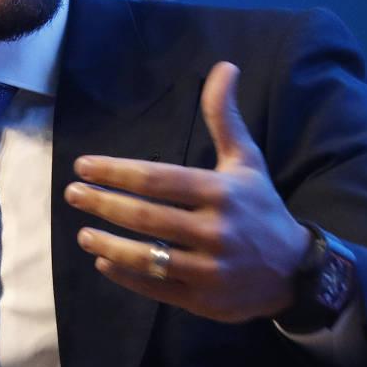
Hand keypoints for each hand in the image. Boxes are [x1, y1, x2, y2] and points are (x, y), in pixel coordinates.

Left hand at [66, 61, 310, 321]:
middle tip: (73, 194)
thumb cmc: (260, 208)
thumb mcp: (247, 161)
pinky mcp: (203, 299)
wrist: (293, 271)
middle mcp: (215, 229)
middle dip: (104, 204)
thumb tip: (223, 67)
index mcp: (221, 192)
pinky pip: (156, 286)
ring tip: (82, 233)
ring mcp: (209, 268)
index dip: (117, 172)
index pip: (158, 179)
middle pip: (146, 217)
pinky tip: (104, 261)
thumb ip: (225, 118)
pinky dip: (126, 274)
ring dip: (109, 243)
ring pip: (148, 256)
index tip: (84, 166)